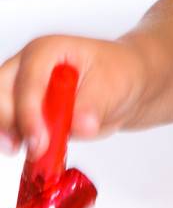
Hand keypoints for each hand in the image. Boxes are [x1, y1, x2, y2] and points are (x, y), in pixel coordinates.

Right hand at [0, 34, 148, 157]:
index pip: (28, 81)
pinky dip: (14, 143)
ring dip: (7, 135)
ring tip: (30, 153)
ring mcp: (23, 90)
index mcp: (48, 51)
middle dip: (8, 122)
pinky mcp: (24, 113)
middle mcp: (28, 68)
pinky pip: (8, 128)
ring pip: (0, 111)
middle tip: (30, 148)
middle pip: (1, 93)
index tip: (39, 141)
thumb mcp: (113, 85)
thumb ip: (94, 105)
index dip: (29, 113)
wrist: (126, 84)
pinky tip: (32, 156)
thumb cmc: (119, 73)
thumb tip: (81, 125)